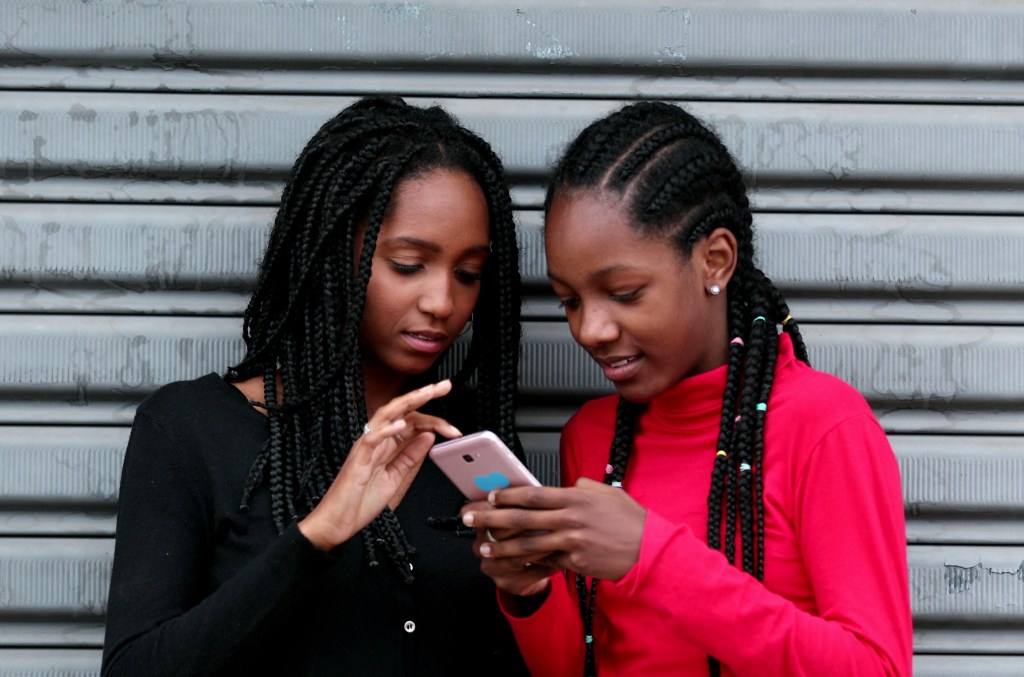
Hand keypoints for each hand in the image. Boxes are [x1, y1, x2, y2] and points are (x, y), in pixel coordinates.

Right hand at [298, 380, 459, 549]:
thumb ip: (411, 457)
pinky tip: (402, 425)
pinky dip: (387, 430)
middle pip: (401, 410)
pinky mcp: (357, 460)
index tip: (453, 428)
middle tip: (444, 386)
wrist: (336, 523)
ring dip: (408, 403)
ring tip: (427, 393)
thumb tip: (429, 436)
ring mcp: (365, 448)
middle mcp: (376, 440)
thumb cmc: (360, 502)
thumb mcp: (396, 478)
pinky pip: (371, 439)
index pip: (412, 421)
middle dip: (424, 395)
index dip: (435, 421)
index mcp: (386, 444)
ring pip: (386, 416)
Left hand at [462, 477, 646, 581]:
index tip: (491, 495)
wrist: (649, 550)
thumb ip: (584, 486)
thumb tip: (569, 485)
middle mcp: (570, 519)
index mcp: (576, 498)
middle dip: (492, 518)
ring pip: (528, 545)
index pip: (533, 494)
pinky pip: (545, 562)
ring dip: (502, 547)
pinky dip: (527, 563)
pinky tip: (511, 565)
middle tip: (471, 518)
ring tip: (483, 548)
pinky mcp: (574, 562)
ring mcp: (571, 543)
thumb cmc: (630, 521)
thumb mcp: (608, 493)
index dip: (508, 494)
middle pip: (522, 518)